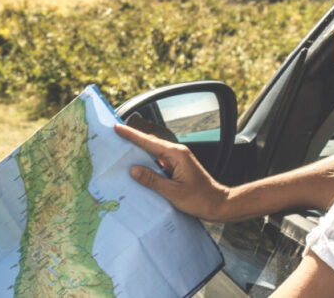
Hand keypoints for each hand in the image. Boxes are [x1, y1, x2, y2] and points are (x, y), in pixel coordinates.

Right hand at [115, 123, 230, 221]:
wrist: (219, 204)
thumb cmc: (200, 199)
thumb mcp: (173, 192)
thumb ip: (152, 180)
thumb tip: (133, 170)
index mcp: (176, 154)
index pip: (149, 142)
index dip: (131, 135)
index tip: (117, 128)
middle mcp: (177, 153)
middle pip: (150, 144)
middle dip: (132, 140)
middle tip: (115, 137)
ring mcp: (177, 160)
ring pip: (153, 153)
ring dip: (139, 152)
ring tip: (121, 153)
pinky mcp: (177, 168)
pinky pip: (158, 162)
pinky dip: (147, 163)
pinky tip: (138, 169)